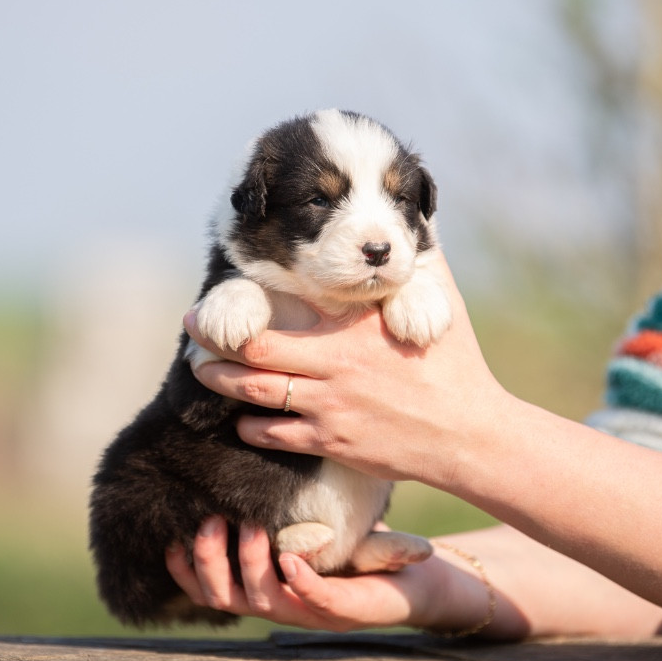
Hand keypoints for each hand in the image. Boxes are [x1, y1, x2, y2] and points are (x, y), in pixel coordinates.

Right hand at [165, 516, 437, 630]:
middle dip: (208, 560)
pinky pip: (314, 600)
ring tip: (249, 527)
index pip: (207, 587)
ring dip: (248, 564)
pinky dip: (299, 581)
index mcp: (263, 587)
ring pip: (259, 600)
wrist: (414, 578)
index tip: (173, 533)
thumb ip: (280, 497)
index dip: (184, 566)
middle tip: (210, 520)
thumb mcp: (311, 517)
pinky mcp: (343, 611)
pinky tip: (291, 558)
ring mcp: (308, 610)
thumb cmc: (356, 548)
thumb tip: (247, 442)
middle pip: (220, 596)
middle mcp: (277, 604)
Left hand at [183, 251, 511, 487]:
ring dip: (223, 383)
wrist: (469, 434)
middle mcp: (335, 367)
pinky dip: (250, 426)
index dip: (240, 309)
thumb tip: (416, 217)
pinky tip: (241, 419)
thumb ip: (419, 260)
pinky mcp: (333, 443)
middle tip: (191, 334)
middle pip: (254, 355)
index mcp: (353, 328)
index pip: (280, 314)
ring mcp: (330, 408)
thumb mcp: (439, 303)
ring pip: (256, 395)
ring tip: (202, 372)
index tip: (217, 300)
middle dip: (213, 345)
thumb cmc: (455, 364)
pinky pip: (276, 435)